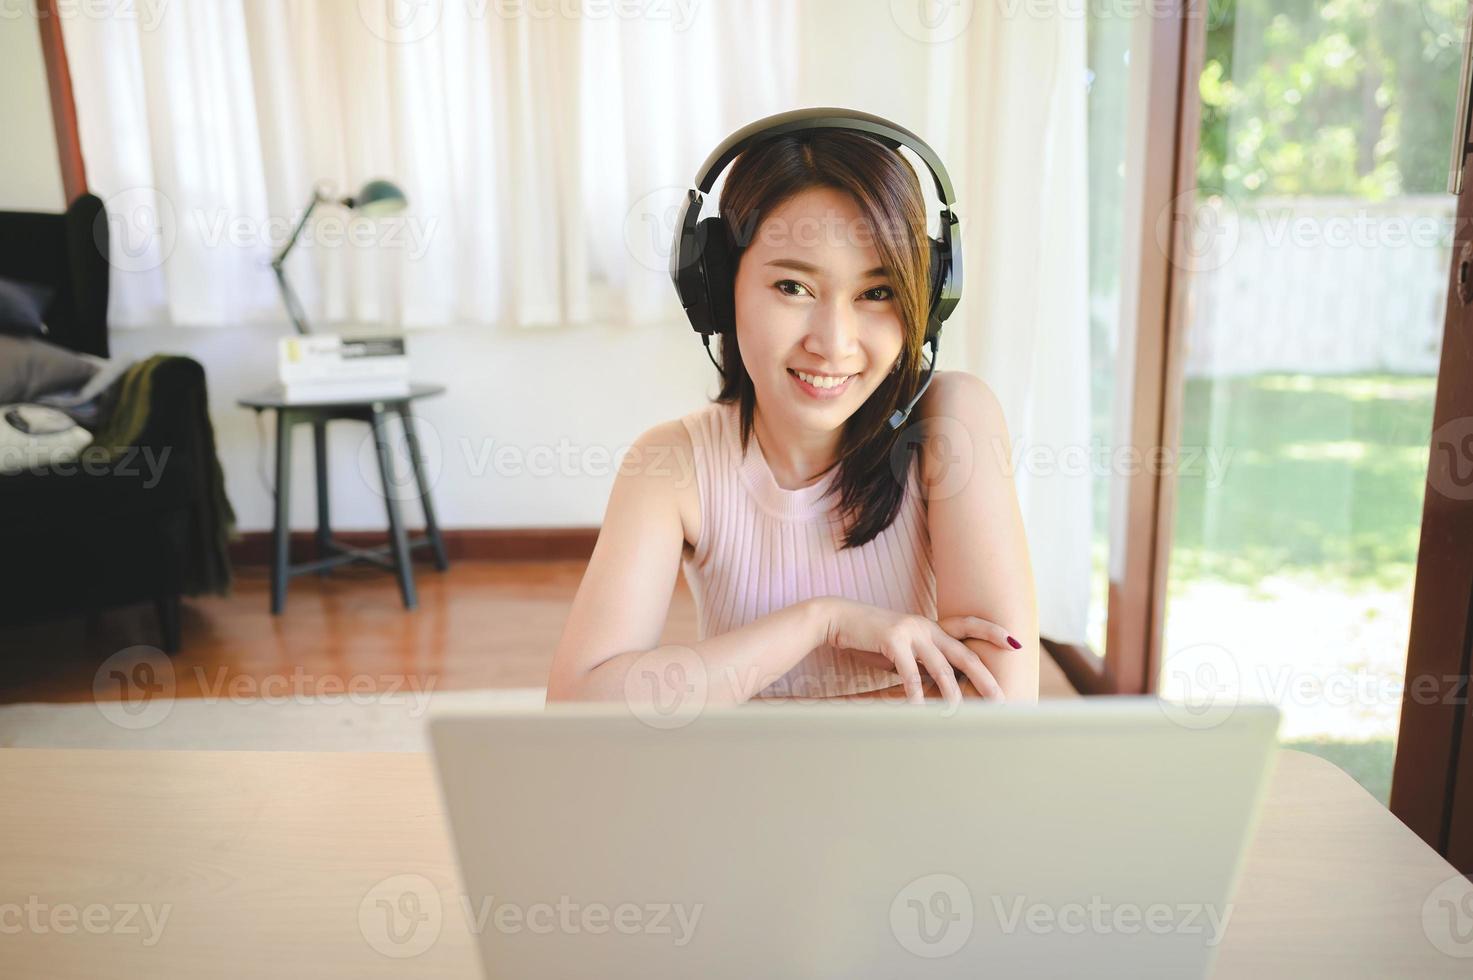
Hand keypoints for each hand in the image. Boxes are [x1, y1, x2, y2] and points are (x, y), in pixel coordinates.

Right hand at [822, 598, 1015, 703]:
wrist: (836, 618)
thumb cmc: (868, 636)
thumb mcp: (900, 647)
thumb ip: (919, 661)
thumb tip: (937, 684)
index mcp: (930, 625)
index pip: (967, 625)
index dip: (991, 631)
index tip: (1014, 642)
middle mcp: (925, 625)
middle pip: (964, 653)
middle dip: (985, 677)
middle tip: (1001, 698)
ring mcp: (910, 631)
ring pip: (941, 667)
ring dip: (952, 694)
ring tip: (961, 714)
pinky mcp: (892, 640)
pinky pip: (909, 674)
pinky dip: (916, 694)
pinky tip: (919, 710)